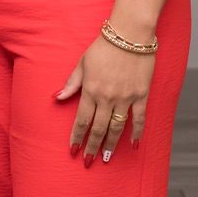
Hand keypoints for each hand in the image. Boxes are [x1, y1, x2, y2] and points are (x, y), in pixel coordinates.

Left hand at [56, 34, 155, 162]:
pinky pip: (139, 118)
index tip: (73, 150)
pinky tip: (133, 145)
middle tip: (88, 162)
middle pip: (97, 128)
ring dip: (110, 145)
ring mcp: (125, 97)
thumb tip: (56, 98)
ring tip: (105, 158)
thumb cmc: (104, 47)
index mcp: (90, 90)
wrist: (130, 34)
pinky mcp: (141, 95)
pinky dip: (136, 133)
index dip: (77, 137)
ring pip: (116, 127)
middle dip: (91, 146)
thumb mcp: (82, 63)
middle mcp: (107, 97)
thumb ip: (71, 83)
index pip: (81, 120)